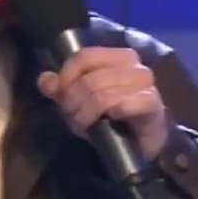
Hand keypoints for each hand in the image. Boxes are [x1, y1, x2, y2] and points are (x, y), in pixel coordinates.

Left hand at [38, 47, 169, 160]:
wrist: (140, 143)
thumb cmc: (108, 117)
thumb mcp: (79, 102)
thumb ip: (61, 89)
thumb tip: (44, 80)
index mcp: (116, 56)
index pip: (83, 57)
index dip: (66, 78)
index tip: (61, 98)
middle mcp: (133, 64)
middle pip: (89, 79)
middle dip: (74, 103)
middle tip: (73, 118)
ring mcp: (145, 82)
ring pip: (102, 95)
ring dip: (86, 115)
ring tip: (85, 125)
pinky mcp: (153, 103)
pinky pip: (125, 104)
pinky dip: (112, 114)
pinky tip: (110, 121)